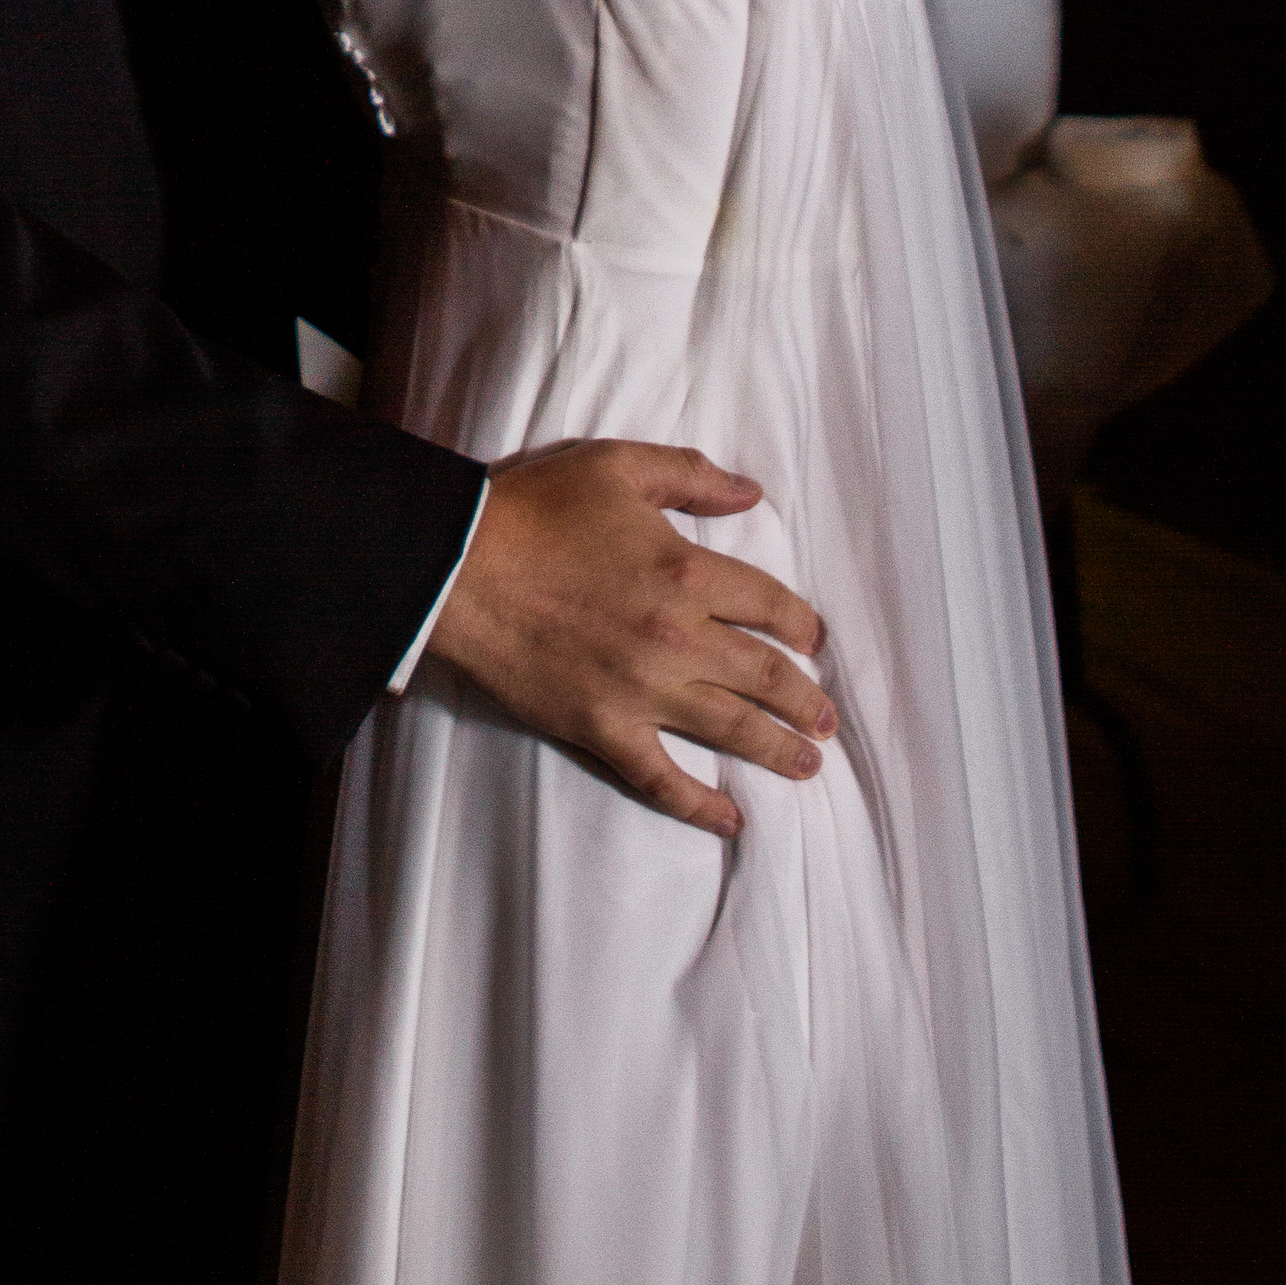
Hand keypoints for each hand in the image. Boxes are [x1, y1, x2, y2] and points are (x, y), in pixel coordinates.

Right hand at [426, 440, 832, 839]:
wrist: (458, 565)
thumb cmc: (533, 508)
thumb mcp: (616, 465)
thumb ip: (690, 475)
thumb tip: (750, 493)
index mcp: (685, 571)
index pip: (769, 606)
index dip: (802, 625)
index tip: (814, 641)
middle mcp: (676, 637)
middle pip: (765, 675)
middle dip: (806, 700)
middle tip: (827, 720)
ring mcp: (640, 690)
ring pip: (730, 728)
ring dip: (777, 749)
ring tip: (807, 766)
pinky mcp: (601, 728)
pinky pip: (662, 778)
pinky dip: (700, 804)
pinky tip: (731, 818)